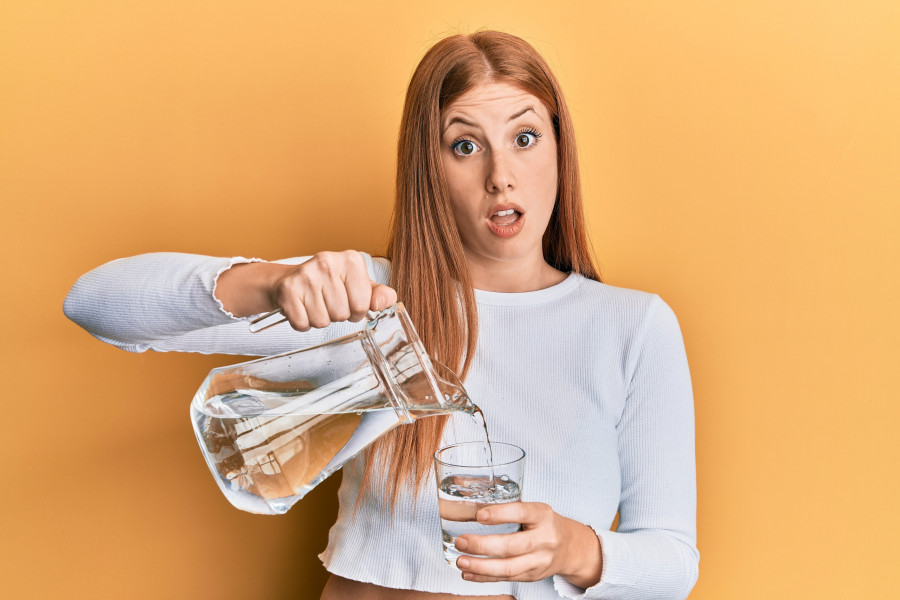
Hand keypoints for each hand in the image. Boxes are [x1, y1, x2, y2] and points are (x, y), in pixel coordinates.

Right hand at [270, 251, 396, 330]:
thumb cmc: (330, 284)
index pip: (363, 305)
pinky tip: (301, 307)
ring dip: (319, 319)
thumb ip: (379, 294)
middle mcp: (328, 262)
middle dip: (337, 315)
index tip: (348, 301)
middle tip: (328, 302)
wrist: (289, 280)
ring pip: (322, 321)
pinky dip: (303, 323)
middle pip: (342, 314)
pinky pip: (302, 323)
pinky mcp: (287, 290)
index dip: (356, 310)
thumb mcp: (359, 285)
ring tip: (315, 303)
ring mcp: (306, 274)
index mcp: (351, 260)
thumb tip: (383, 303)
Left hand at [453, 502, 602, 588]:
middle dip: (482, 545)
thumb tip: (470, 498)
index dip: (500, 514)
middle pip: (512, 546)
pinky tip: (468, 573)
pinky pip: (506, 578)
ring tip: (461, 561)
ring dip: (480, 567)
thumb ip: (509, 507)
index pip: (522, 513)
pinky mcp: (532, 576)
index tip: (479, 515)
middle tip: (461, 541)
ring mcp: (539, 561)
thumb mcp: (535, 509)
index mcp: (543, 516)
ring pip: (508, 568)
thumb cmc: (545, 524)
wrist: (570, 548)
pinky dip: (484, 577)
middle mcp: (544, 539)